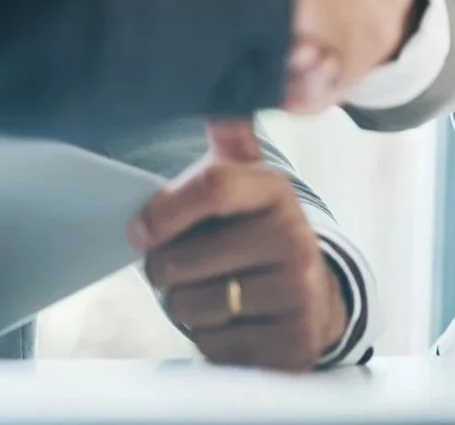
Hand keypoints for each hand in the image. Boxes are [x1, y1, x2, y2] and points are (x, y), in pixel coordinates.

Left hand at [130, 121, 348, 371]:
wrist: (315, 300)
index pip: (212, 186)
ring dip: (187, 307)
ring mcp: (296, 292)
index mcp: (275, 191)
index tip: (138, 230)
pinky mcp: (290, 343)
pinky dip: (210, 339)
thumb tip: (221, 108)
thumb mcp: (251, 188)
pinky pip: (213, 346)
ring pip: (193, 306)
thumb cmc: (260, 239)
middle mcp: (293, 238)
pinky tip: (232, 323)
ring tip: (212, 294)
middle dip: (165, 270)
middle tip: (182, 267)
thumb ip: (232, 145)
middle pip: (184, 259)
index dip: (163, 210)